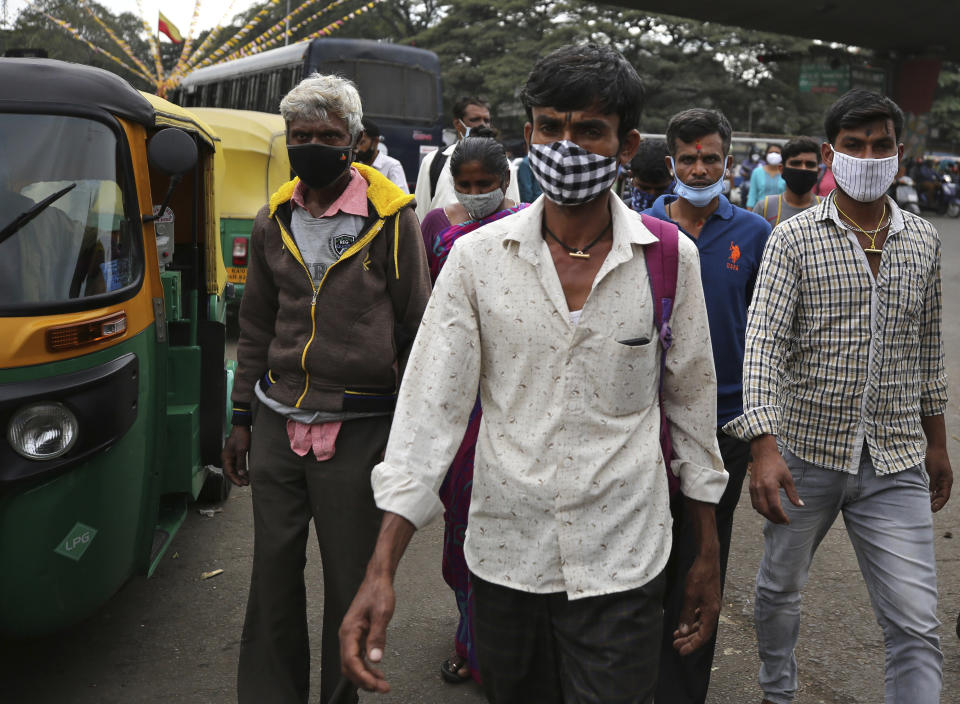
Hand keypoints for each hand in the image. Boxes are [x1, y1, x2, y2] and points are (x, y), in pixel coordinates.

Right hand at [222, 425, 250, 486]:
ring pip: (234, 469)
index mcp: (226, 457)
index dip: (235, 479)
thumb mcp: (242, 450)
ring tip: (247, 480)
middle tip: (245, 484)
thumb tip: (240, 474)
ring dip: (240, 475)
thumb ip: (241, 462)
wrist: (242, 426)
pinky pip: (237, 465)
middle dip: (237, 479)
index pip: (228, 472)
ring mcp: (231, 456)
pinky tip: (247, 473)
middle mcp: (227, 458)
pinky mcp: (235, 455)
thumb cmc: (241, 436)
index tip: (241, 484)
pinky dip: (241, 470)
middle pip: (230, 472)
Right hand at [340, 572, 396, 692]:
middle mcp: (346, 635)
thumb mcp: (382, 613)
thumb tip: (375, 659)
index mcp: (349, 631)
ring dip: (366, 676)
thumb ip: (377, 637)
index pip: (350, 661)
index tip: (375, 685)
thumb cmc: (379, 593)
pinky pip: (357, 656)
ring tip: (381, 684)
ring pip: (353, 663)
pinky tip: (377, 671)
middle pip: (349, 666)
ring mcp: (351, 636)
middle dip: (364, 680)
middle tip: (382, 688)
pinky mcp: (357, 635)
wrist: (377, 579)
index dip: (362, 676)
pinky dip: (366, 667)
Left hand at [673, 552, 721, 654]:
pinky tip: (684, 622)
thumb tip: (682, 631)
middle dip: (689, 640)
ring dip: (689, 630)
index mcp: (712, 612)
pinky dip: (691, 620)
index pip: (703, 635)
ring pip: (700, 624)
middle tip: (676, 645)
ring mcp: (711, 605)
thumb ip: (686, 614)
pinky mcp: (707, 599)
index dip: (692, 645)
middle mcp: (713, 611)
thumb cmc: (700, 576)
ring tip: (676, 635)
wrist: (708, 559)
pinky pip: (700, 615)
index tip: (681, 651)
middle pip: (702, 632)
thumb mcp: (690, 595)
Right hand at [749, 436, 802, 523]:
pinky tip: (768, 510)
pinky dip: (761, 509)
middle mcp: (759, 489)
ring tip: (776, 518)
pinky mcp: (751, 488)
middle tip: (782, 522)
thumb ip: (793, 493)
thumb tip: (800, 505)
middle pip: (765, 510)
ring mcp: (753, 489)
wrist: (763, 453)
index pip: (775, 507)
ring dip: (767, 515)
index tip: (787, 520)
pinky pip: (754, 503)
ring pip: (758, 508)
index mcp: (770, 486)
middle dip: (774, 519)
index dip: (781, 516)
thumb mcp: (788, 478)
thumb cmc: (777, 464)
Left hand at [926, 445, 952, 512]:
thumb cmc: (935, 458)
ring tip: (927, 505)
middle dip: (936, 503)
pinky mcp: (937, 475)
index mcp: (947, 481)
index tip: (933, 510)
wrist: (935, 447)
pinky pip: (935, 486)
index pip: (944, 496)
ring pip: (938, 491)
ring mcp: (942, 478)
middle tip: (928, 510)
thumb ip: (932, 482)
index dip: (939, 504)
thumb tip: (930, 493)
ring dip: (934, 498)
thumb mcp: (932, 471)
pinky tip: (926, 495)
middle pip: (942, 495)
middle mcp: (946, 481)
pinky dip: (931, 491)